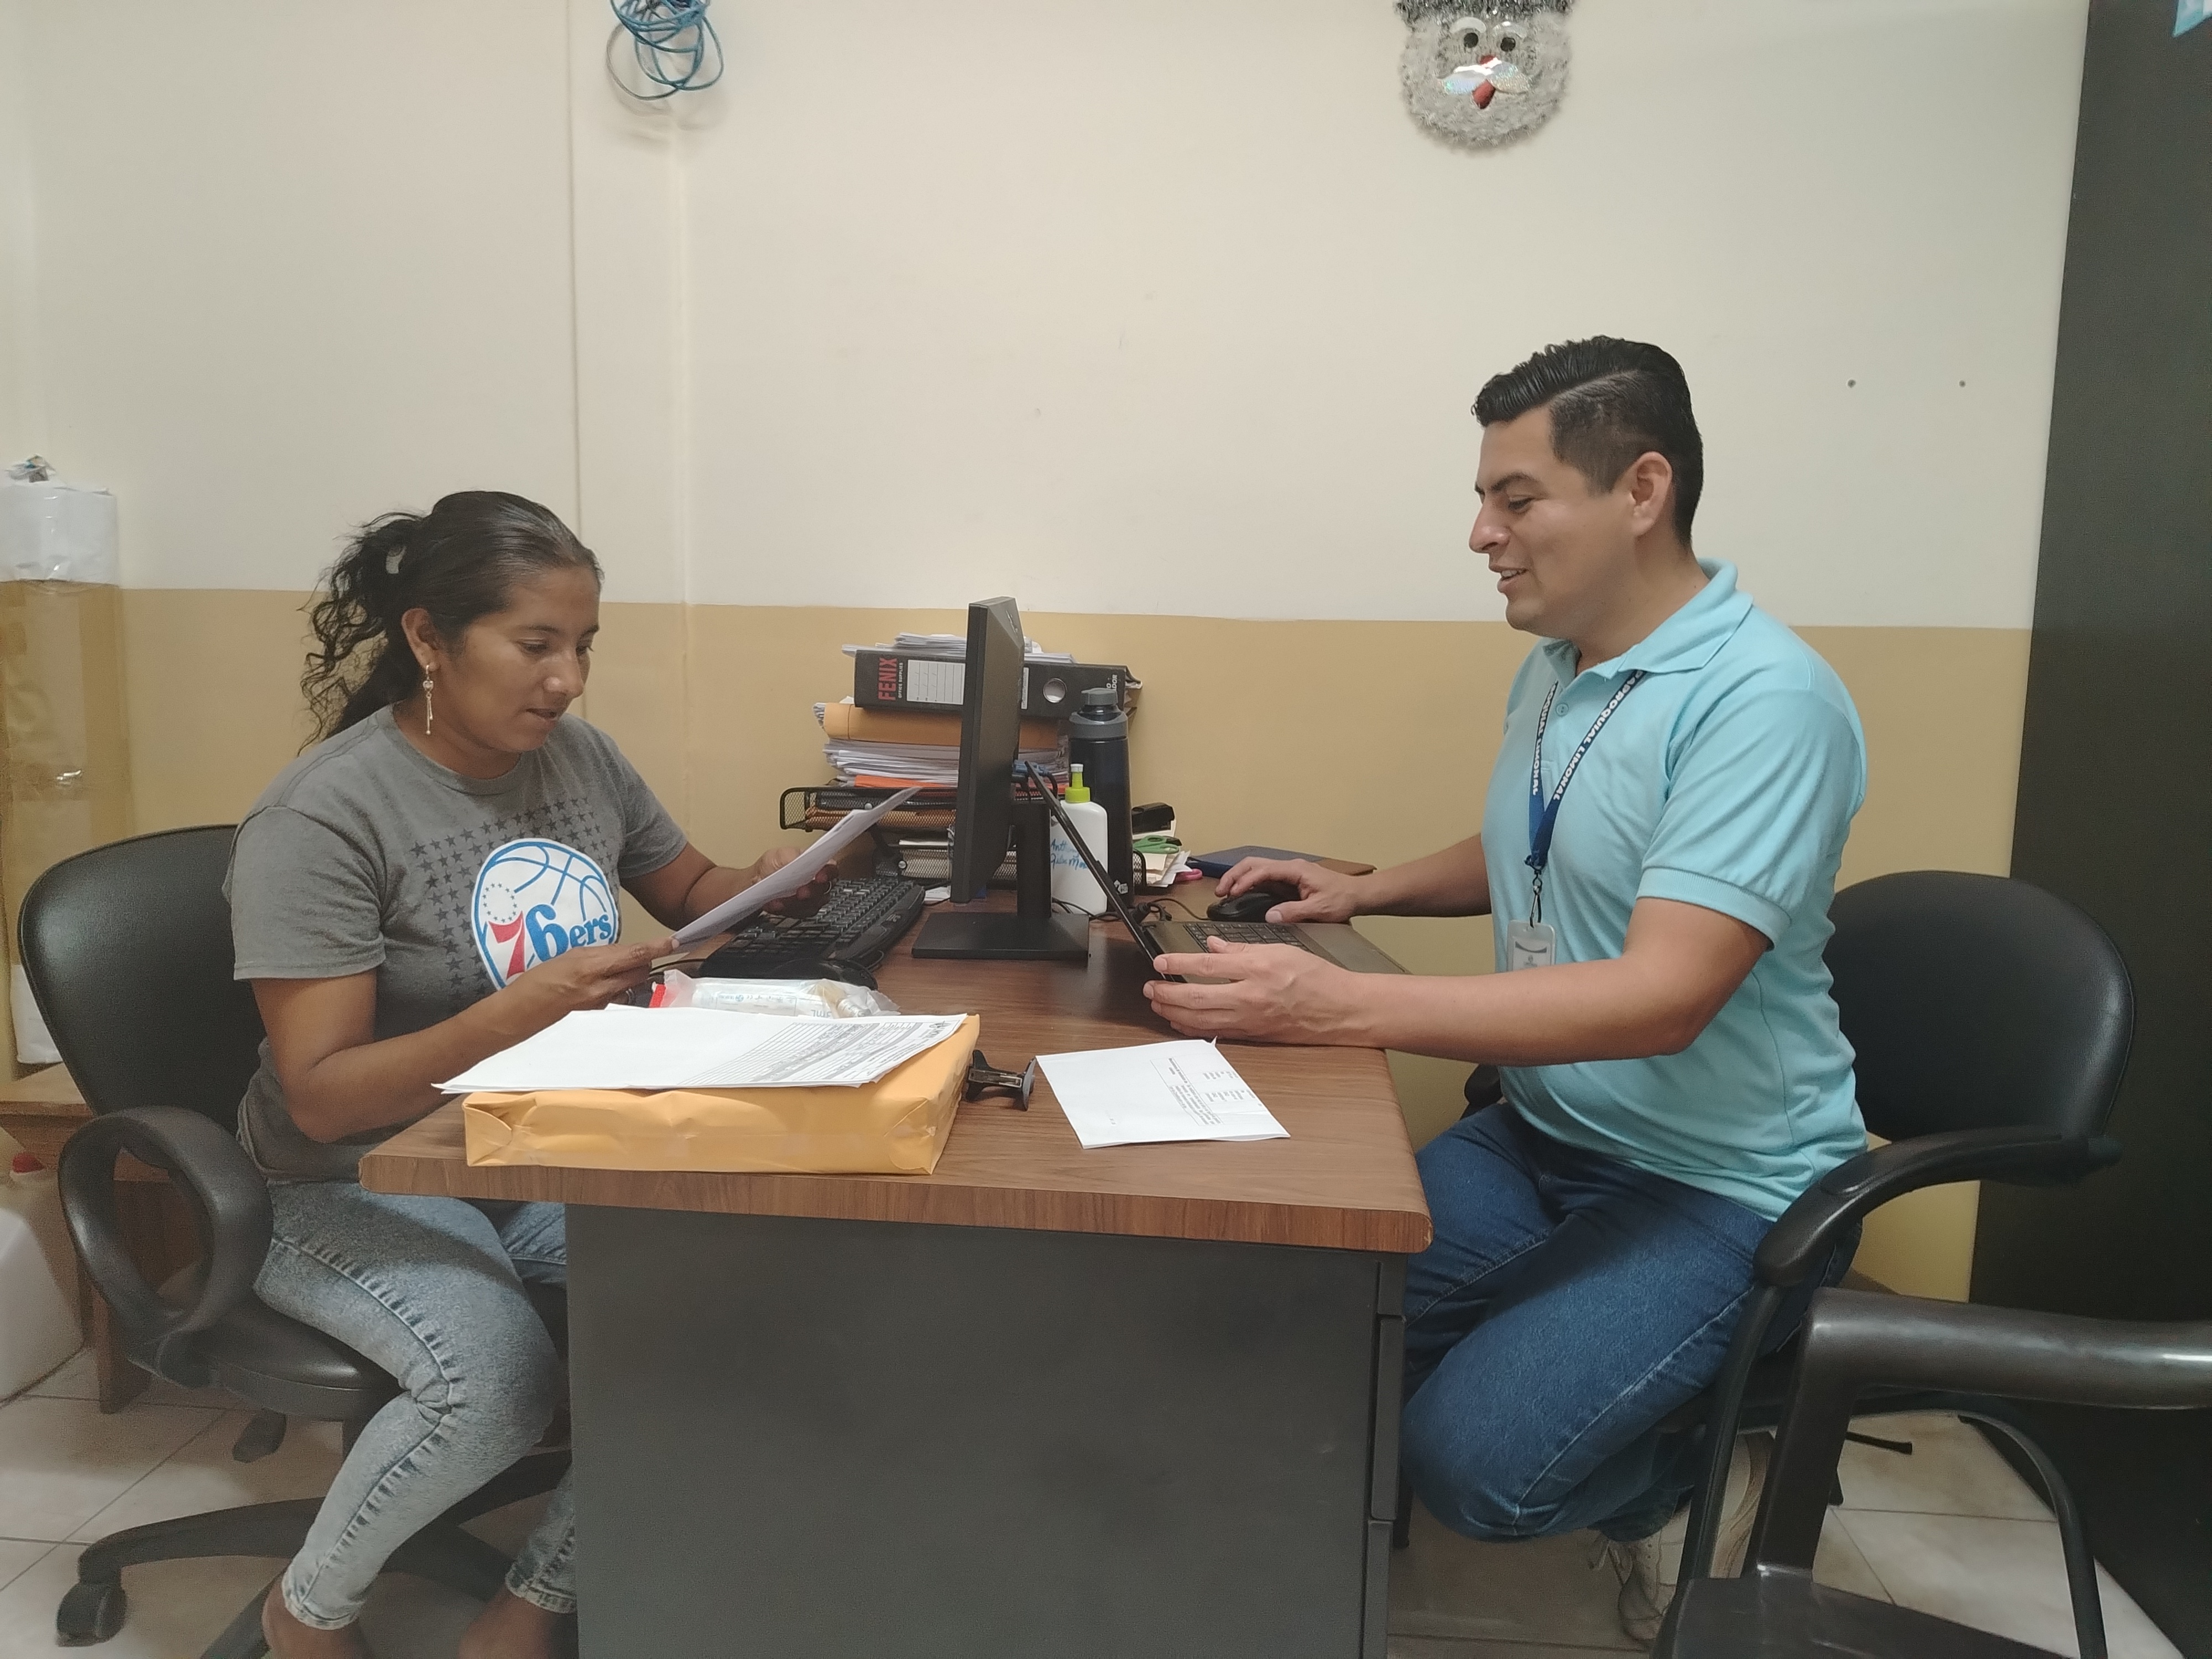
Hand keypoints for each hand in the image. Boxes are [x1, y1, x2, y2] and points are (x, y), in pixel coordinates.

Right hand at [504, 937, 673, 1021]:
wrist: (521, 1012)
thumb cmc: (538, 980)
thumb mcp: (568, 957)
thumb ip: (598, 955)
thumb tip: (621, 953)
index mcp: (590, 968)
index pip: (633, 956)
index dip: (656, 948)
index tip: (674, 941)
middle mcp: (600, 989)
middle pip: (639, 972)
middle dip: (643, 961)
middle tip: (639, 953)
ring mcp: (601, 1004)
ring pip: (631, 986)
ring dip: (631, 976)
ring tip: (614, 969)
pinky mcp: (598, 1014)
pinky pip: (618, 997)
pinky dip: (617, 988)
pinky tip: (600, 984)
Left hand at [753, 846, 833, 915]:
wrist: (758, 879)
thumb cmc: (771, 865)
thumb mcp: (780, 854)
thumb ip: (795, 856)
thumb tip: (808, 858)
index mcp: (817, 865)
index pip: (831, 870)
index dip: (828, 874)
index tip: (819, 877)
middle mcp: (817, 883)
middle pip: (823, 890)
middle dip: (812, 892)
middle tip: (801, 892)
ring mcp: (811, 898)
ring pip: (812, 904)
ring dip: (796, 903)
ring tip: (781, 899)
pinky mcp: (801, 910)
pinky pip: (799, 913)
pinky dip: (786, 909)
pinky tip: (776, 904)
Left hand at [1144, 939, 1371, 1043]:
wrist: (1340, 1009)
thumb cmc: (1315, 977)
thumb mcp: (1280, 950)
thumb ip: (1242, 948)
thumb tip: (1213, 946)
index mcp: (1257, 969)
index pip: (1208, 965)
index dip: (1178, 963)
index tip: (1159, 962)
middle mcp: (1250, 997)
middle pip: (1197, 998)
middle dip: (1167, 994)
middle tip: (1150, 989)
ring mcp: (1250, 1020)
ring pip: (1201, 1020)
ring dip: (1174, 1013)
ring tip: (1158, 1004)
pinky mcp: (1252, 1035)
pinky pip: (1215, 1033)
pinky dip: (1193, 1028)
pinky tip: (1181, 1022)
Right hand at [1216, 857, 1367, 924]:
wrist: (1358, 895)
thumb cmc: (1342, 899)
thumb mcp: (1320, 910)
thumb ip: (1294, 912)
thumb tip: (1270, 916)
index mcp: (1295, 870)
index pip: (1263, 870)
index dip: (1245, 881)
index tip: (1232, 894)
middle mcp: (1289, 867)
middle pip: (1254, 864)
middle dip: (1235, 875)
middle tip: (1220, 892)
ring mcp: (1288, 873)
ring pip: (1257, 869)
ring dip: (1240, 878)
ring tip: (1226, 893)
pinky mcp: (1289, 881)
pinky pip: (1264, 878)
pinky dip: (1249, 884)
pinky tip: (1242, 895)